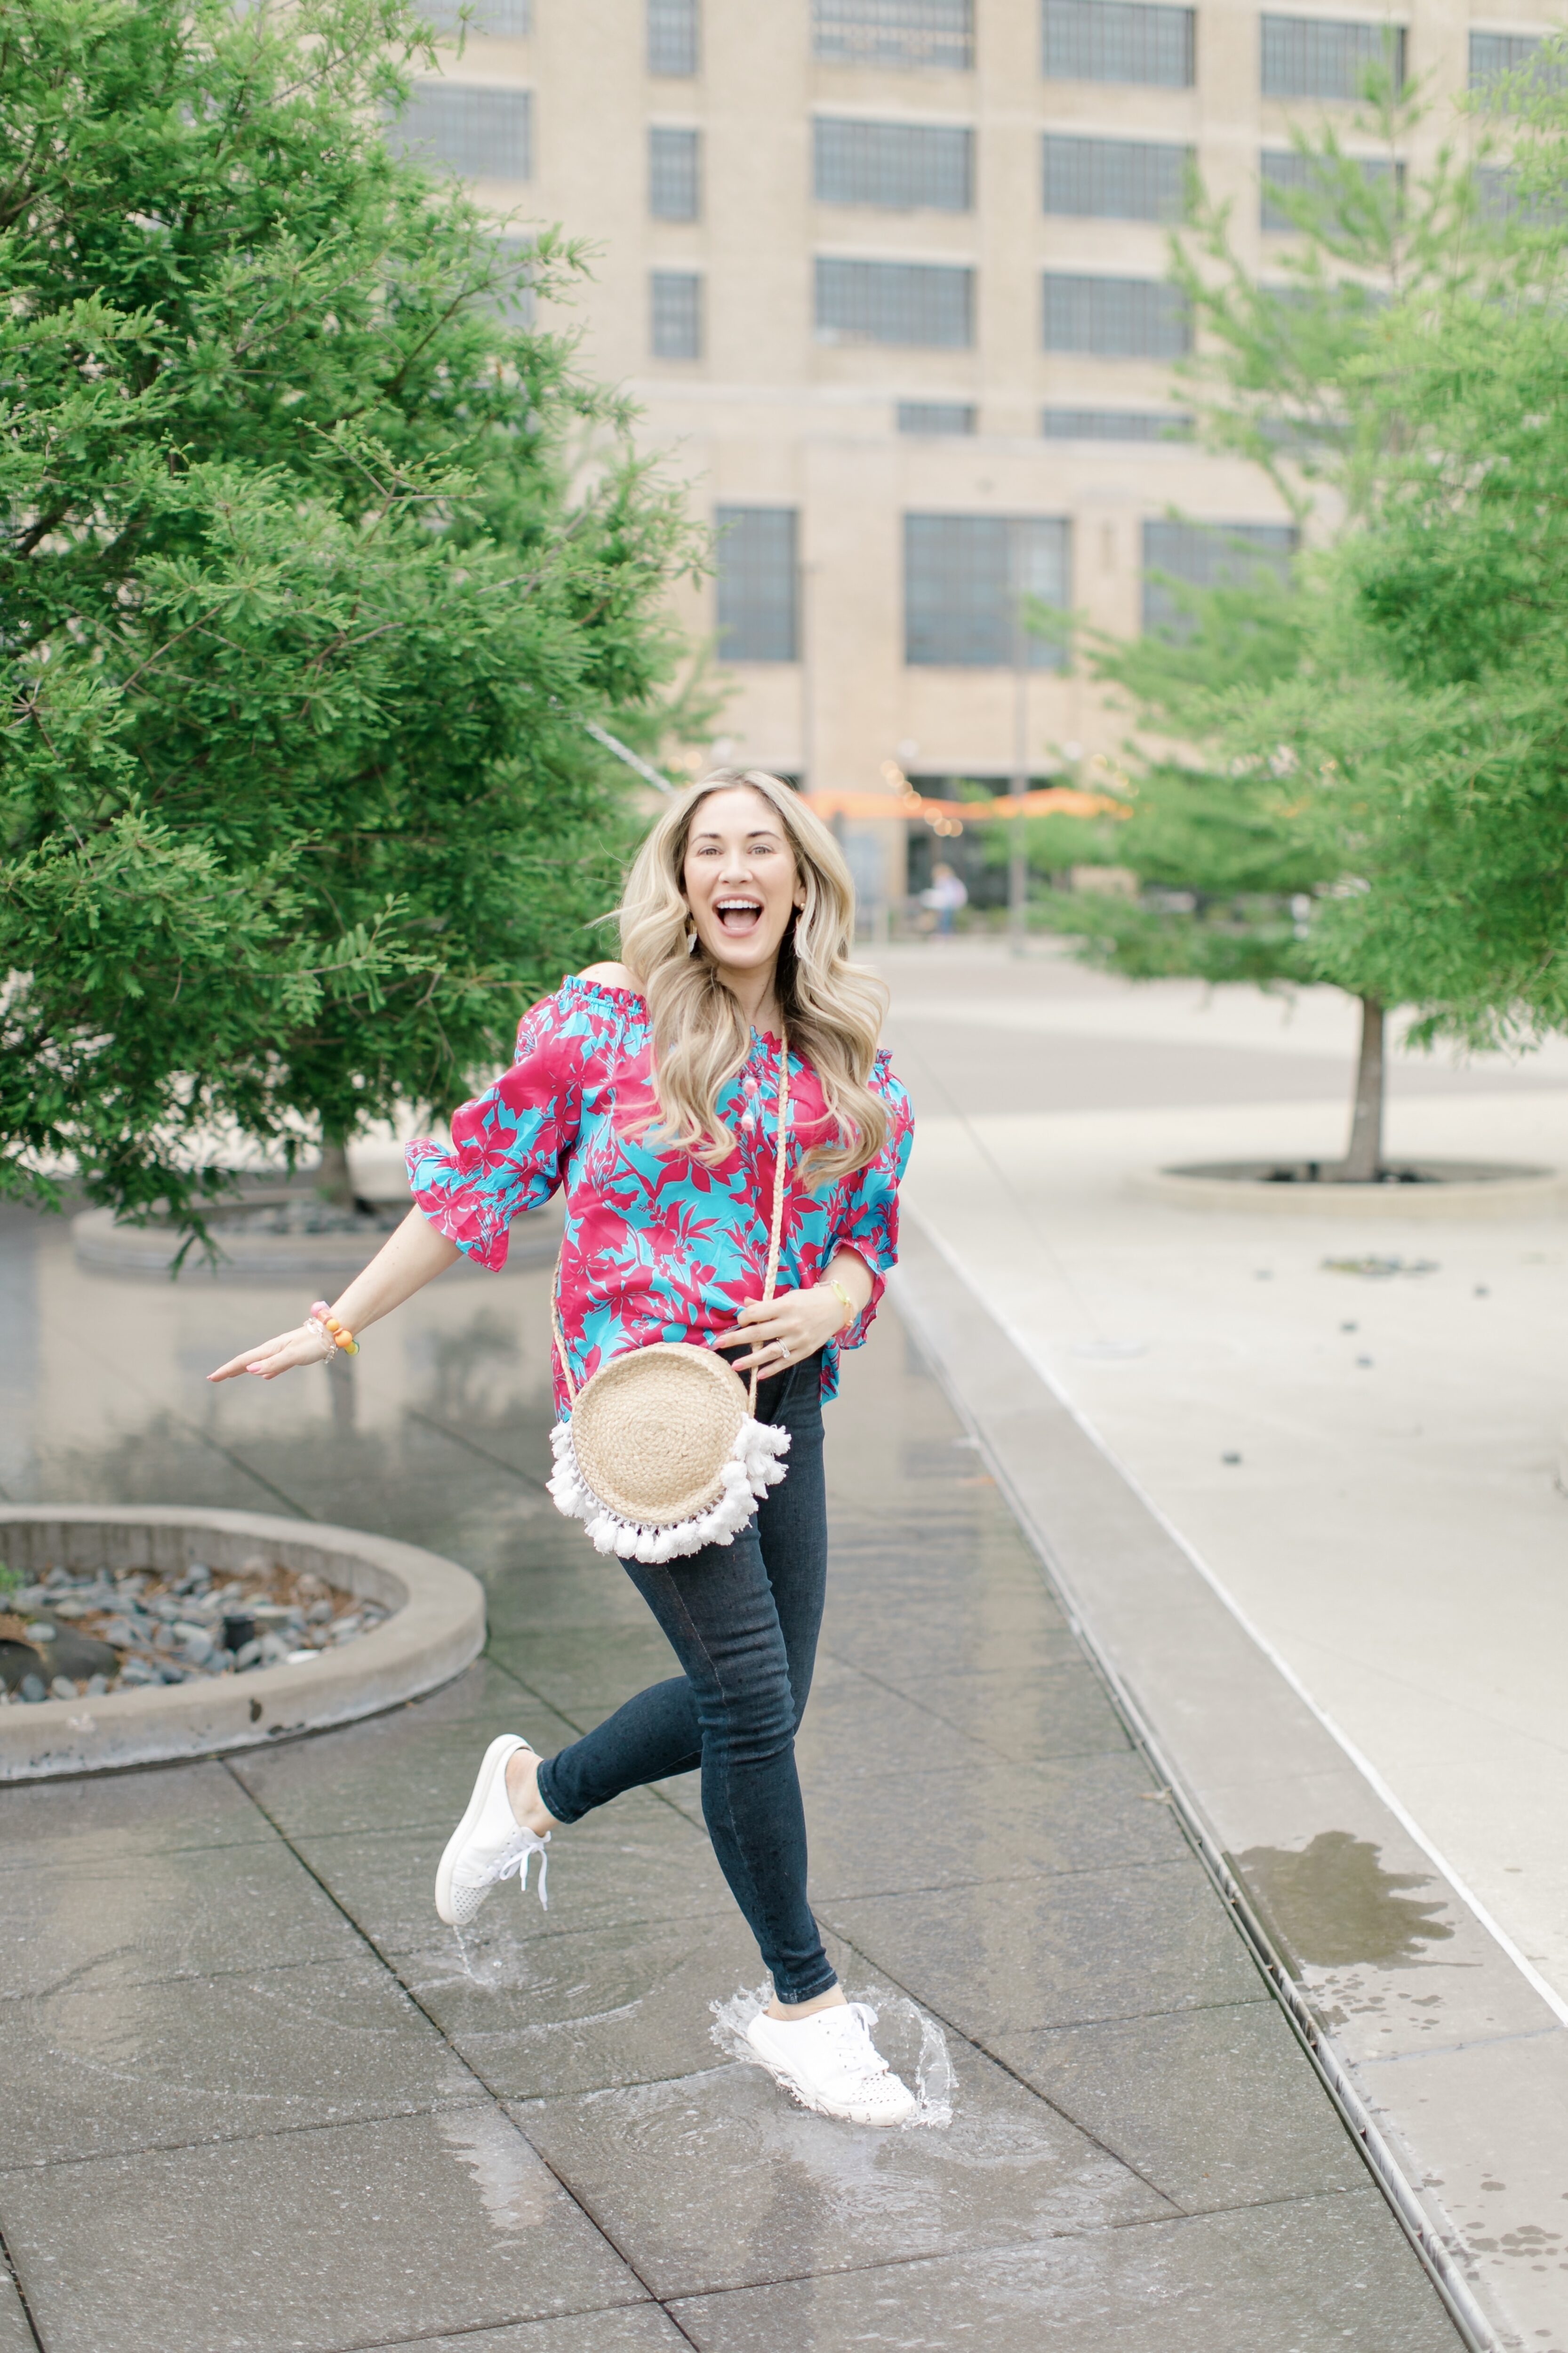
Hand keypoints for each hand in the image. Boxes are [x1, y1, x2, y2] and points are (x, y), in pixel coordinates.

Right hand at [208, 1321, 333, 1382]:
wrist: (333, 1331)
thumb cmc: (315, 1343)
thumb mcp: (294, 1355)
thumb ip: (274, 1363)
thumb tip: (252, 1371)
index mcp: (271, 1349)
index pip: (243, 1361)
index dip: (227, 1370)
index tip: (212, 1378)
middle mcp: (274, 1349)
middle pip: (247, 1361)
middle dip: (230, 1370)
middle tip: (214, 1378)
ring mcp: (283, 1351)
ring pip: (259, 1363)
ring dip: (244, 1370)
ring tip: (232, 1375)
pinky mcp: (293, 1355)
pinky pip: (273, 1365)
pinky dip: (265, 1371)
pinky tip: (265, 1376)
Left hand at [713, 1284, 849, 1376]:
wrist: (837, 1308)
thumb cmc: (808, 1300)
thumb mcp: (788, 1296)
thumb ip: (766, 1303)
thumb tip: (745, 1304)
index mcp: (785, 1306)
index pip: (756, 1314)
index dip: (743, 1317)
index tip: (739, 1321)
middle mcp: (790, 1323)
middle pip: (758, 1333)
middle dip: (736, 1339)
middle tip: (717, 1345)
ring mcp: (798, 1339)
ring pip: (770, 1352)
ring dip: (750, 1360)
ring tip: (734, 1366)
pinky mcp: (805, 1351)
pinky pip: (785, 1362)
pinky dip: (771, 1370)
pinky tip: (758, 1375)